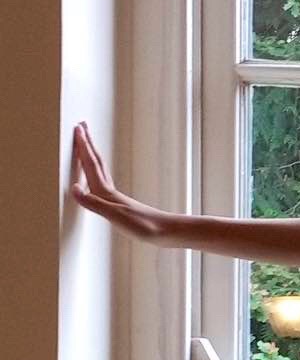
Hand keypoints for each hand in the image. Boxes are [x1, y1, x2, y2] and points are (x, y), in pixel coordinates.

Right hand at [70, 122, 170, 241]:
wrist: (165, 232)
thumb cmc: (143, 226)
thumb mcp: (114, 216)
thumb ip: (93, 203)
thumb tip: (74, 188)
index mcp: (106, 192)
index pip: (91, 165)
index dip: (83, 147)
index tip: (77, 128)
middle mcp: (110, 192)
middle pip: (96, 162)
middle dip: (87, 144)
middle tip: (81, 126)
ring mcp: (116, 198)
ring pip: (100, 170)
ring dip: (92, 156)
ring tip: (87, 146)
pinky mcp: (121, 205)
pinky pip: (104, 184)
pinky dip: (97, 176)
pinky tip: (98, 181)